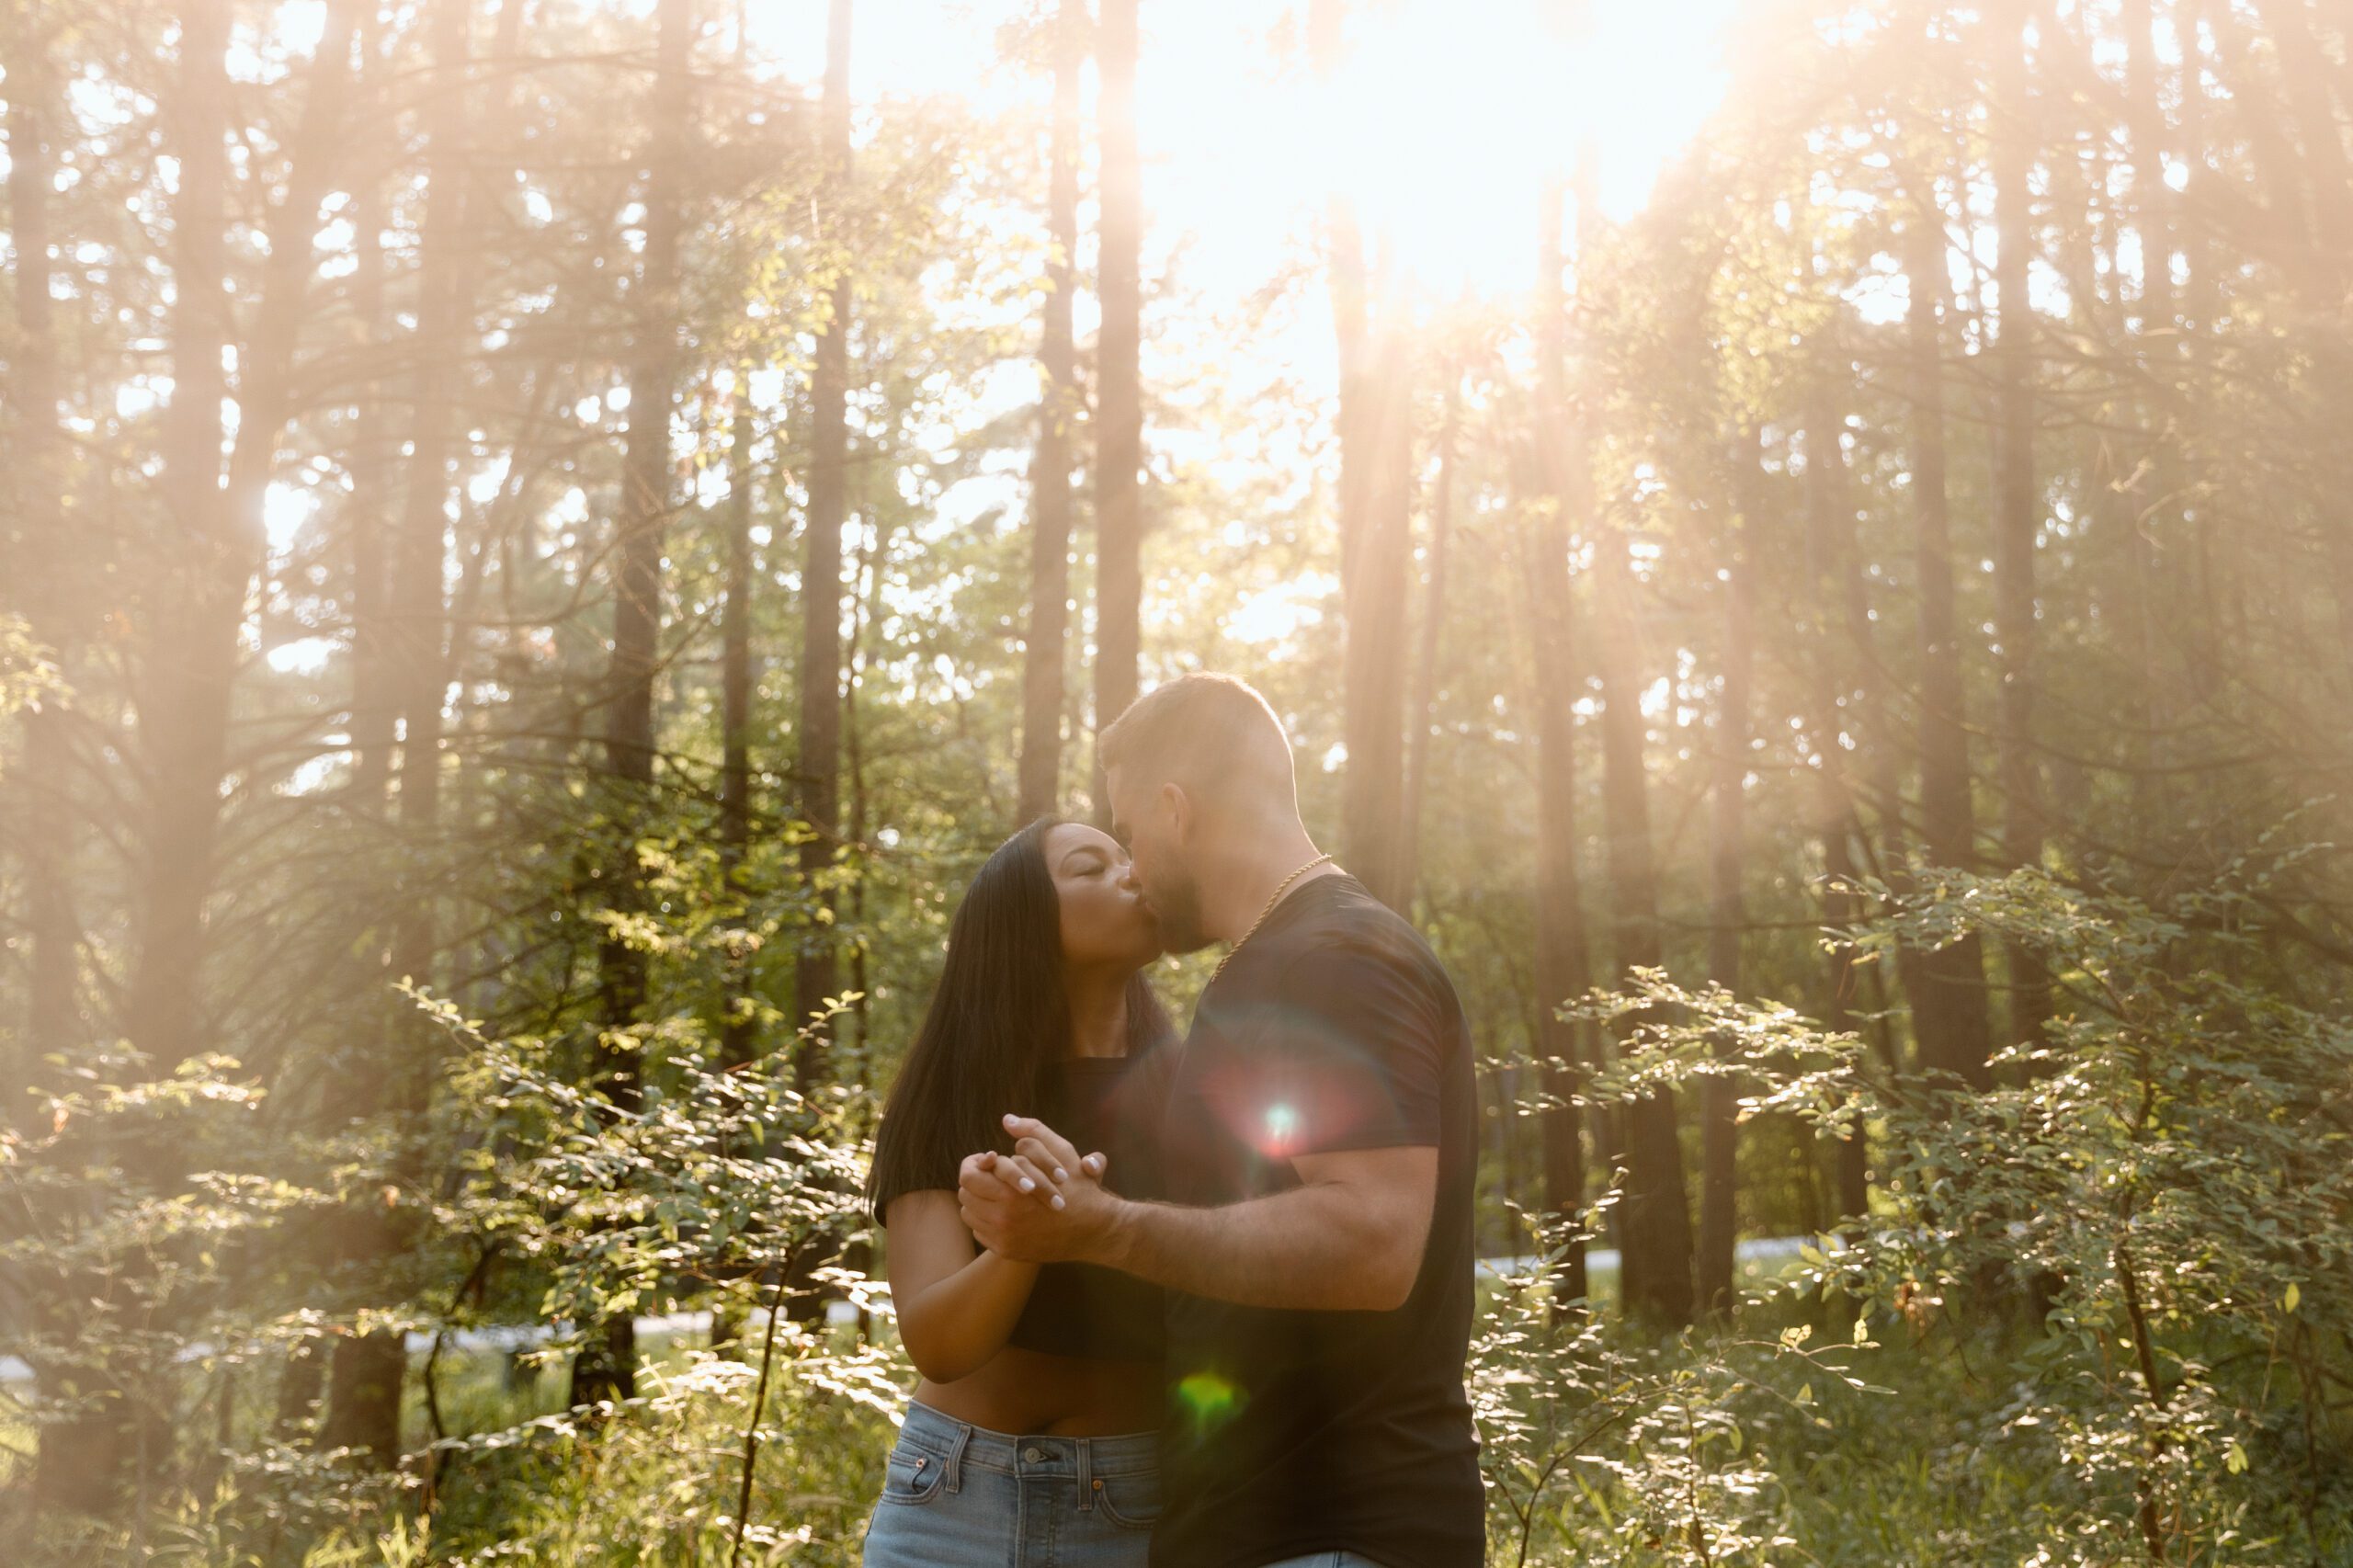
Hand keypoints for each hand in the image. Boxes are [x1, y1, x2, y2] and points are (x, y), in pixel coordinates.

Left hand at [957, 1113, 1119, 1264]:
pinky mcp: (1006, 1251)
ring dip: (979, 1200)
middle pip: (965, 1194)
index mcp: (1011, 1193)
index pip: (968, 1175)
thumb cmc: (1078, 1188)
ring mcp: (1003, 1238)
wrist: (1094, 1230)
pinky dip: (987, 1220)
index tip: (990, 1160)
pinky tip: (1005, 1212)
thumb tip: (1007, 1119)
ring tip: (998, 1192)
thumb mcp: (1061, 1153)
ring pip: (969, 1214)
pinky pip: (980, 1231)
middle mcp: (1003, 1219)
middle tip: (993, 1176)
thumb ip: (1033, 1132)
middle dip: (977, 1181)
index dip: (976, 1163)